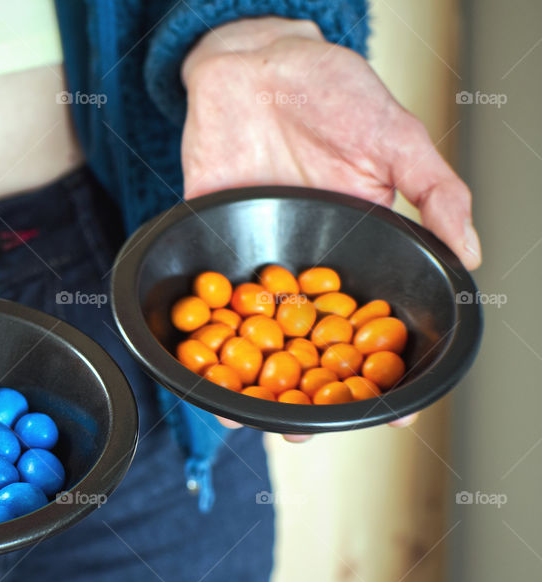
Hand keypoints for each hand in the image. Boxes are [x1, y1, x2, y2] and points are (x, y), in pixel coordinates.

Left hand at [180, 17, 480, 440]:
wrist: (258, 61)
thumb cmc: (332, 91)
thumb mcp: (397, 137)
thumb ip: (434, 193)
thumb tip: (469, 254)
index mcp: (355, 247)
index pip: (373, 322)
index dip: (384, 368)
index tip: (396, 411)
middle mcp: (307, 262)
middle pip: (311, 342)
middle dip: (310, 392)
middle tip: (306, 434)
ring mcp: (257, 257)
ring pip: (257, 333)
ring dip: (253, 380)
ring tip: (250, 421)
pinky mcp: (210, 241)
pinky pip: (205, 299)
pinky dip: (201, 337)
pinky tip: (197, 372)